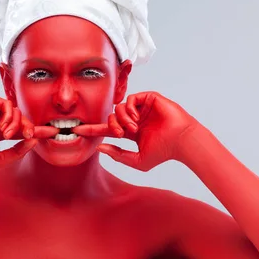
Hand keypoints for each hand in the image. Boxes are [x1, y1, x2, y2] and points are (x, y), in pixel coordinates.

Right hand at [0, 93, 57, 169]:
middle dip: (29, 127)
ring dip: (17, 124)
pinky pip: (7, 103)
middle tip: (29, 135)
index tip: (53, 132)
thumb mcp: (2, 158)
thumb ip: (19, 151)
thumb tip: (34, 141)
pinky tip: (3, 126)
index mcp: (1, 131)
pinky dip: (9, 115)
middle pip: (22, 119)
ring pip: (16, 111)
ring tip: (7, 135)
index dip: (38, 130)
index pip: (23, 128)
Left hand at [73, 91, 198, 170]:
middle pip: (111, 118)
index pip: (108, 130)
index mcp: (131, 132)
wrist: (180, 141)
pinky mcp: (148, 98)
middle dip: (110, 126)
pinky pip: (129, 99)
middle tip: (119, 134)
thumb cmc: (163, 152)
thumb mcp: (137, 160)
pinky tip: (137, 119)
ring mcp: (141, 108)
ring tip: (133, 129)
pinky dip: (129, 110)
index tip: (77, 131)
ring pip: (118, 108)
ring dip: (121, 119)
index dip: (93, 130)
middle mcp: (135, 118)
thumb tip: (99, 148)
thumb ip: (118, 155)